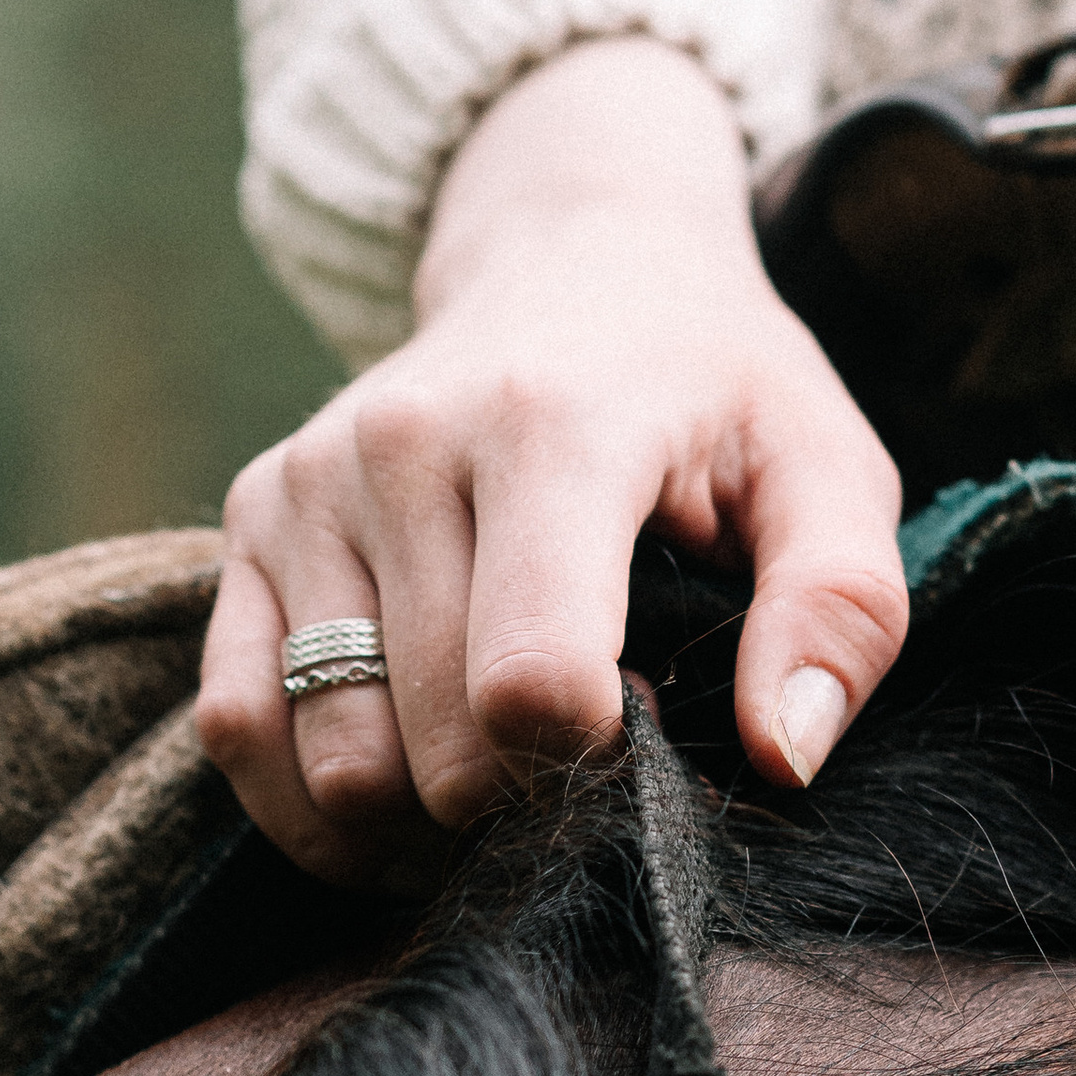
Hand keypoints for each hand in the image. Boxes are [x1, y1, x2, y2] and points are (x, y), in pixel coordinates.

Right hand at [197, 40, 907, 885]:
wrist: (573, 254)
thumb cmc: (716, 385)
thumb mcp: (828, 467)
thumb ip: (841, 608)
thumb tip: (786, 757)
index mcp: (550, 428)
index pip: (527, 683)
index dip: (594, 765)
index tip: (647, 728)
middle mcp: (401, 447)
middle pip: (434, 748)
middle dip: (519, 804)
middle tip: (585, 762)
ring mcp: (308, 482)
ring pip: (335, 761)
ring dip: (419, 821)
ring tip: (503, 775)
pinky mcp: (253, 515)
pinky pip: (234, 726)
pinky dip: (314, 801)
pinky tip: (404, 787)